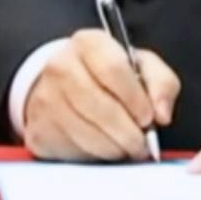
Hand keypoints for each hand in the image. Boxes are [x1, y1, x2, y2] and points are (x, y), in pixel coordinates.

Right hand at [20, 28, 179, 162]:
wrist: (65, 86)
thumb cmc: (109, 76)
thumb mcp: (142, 66)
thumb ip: (161, 83)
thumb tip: (162, 115)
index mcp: (88, 43)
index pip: (113, 69)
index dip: (135, 99)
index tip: (149, 118)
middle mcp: (60, 66)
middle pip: (101, 107)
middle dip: (129, 133)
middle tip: (143, 143)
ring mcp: (44, 99)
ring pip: (87, 134)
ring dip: (115, 148)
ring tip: (126, 146)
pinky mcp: (38, 130)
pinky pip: (72, 152)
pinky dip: (95, 156)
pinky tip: (104, 148)